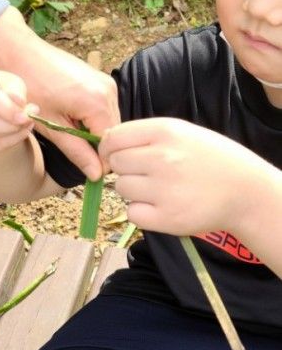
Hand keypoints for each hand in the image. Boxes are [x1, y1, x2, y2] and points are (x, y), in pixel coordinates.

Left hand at [0, 7, 118, 179]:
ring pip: (108, 122)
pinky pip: (102, 109)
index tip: (84, 171)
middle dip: (97, 148)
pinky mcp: (99, 80)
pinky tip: (68, 120)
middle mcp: (108, 90)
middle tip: (71, 154)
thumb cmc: (29, 88)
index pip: (111, 144)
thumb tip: (96, 175)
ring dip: (91, 134)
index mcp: (98, 102)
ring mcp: (106, 82)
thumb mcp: (51, 126)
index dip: (100, 161)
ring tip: (66, 134)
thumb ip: (76, 151)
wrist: (19, 54)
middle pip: (112, 133)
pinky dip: (89, 120)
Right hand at [0, 65, 35, 154]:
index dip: (5, 108)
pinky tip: (17, 135)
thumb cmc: (0, 89)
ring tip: (25, 125)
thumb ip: (15, 91)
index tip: (25, 116)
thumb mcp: (10, 82)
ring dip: (9, 134)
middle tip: (27, 122)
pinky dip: (5, 143)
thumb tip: (19, 103)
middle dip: (7, 124)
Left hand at [98, 117, 273, 234]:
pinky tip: (160, 206)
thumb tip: (106, 144)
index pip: (113, 138)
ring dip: (133, 190)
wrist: (244, 191)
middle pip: (115, 164)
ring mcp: (163, 190)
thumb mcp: (182, 133)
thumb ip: (145, 136)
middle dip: (125, 169)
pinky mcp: (165, 218)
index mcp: (165, 132)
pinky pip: (131, 213)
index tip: (114, 155)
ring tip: (159, 189)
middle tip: (147, 173)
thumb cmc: (209, 159)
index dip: (108, 148)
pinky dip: (141, 212)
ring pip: (121, 188)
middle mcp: (162, 158)